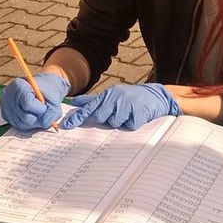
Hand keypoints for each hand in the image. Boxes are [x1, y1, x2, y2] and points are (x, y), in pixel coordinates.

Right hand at [0, 72, 69, 131]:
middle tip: (44, 112)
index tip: (46, 107)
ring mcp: (5, 106)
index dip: (40, 109)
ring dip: (34, 122)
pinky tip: (32, 115)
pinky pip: (18, 125)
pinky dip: (28, 124)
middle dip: (38, 118)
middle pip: (24, 116)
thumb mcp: (54, 97)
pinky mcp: (5, 114)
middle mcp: (8, 95)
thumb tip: (46, 123)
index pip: (28, 104)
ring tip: (39, 113)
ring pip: (21, 123)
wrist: (40, 89)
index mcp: (19, 85)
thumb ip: (52, 111)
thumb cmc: (46, 90)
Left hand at [62, 83, 181, 130]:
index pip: (89, 108)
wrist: (156, 95)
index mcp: (108, 95)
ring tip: (129, 114)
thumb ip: (92, 100)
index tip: (66, 126)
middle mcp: (116, 98)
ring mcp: (127, 105)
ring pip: (115, 123)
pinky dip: (132, 125)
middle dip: (107, 120)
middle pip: (101, 118)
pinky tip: (136, 117)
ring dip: (121, 123)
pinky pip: (129, 127)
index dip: (78, 117)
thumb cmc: (130, 98)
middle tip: (117, 114)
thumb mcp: (111, 95)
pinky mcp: (138, 113)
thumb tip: (74, 101)